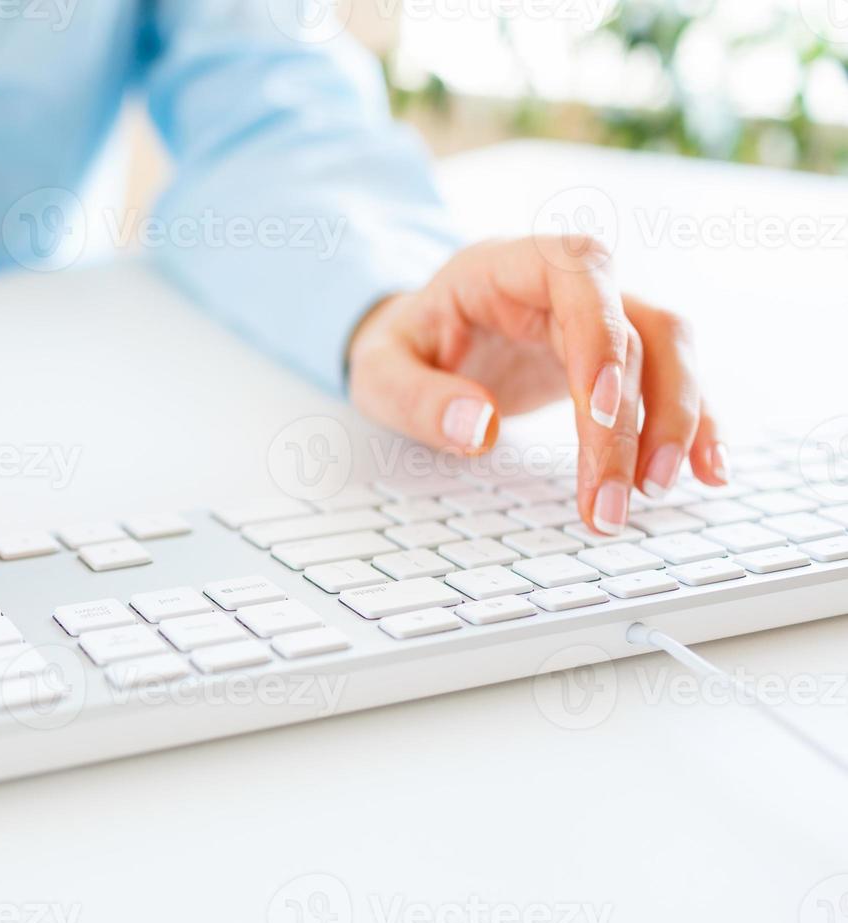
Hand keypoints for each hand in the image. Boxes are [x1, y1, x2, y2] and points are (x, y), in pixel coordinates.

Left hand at [347, 237, 728, 535]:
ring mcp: (599, 318)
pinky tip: (707, 472)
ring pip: (668, 353)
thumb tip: (477, 428)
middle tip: (618, 494)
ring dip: (675, 422)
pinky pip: (671, 381)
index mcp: (507, 265)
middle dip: (637, 416)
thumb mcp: (378, 372)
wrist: (416, 342)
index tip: (602, 411)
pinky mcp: (616, 358)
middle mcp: (565, 284)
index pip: (579, 275)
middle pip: (634, 328)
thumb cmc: (401, 348)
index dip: (601, 337)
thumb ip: (417, 397)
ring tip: (653, 490)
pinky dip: (694, 424)